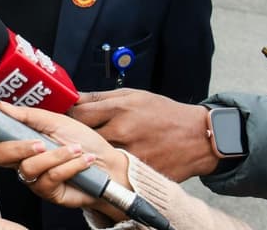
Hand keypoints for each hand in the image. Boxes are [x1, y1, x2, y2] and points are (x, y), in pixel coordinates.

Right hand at [0, 103, 129, 221]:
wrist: (109, 164)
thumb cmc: (84, 142)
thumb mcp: (56, 121)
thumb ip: (27, 116)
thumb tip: (2, 106)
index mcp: (20, 139)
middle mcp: (23, 159)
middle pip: (0, 157)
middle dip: (18, 147)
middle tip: (39, 142)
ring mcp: (33, 177)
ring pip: (28, 167)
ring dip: (54, 156)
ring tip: (73, 150)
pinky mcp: (48, 192)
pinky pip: (48, 179)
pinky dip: (67, 166)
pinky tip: (81, 160)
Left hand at [70, 88, 215, 180]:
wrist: (199, 137)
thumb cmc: (164, 113)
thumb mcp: (132, 95)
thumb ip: (99, 98)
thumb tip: (72, 98)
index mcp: (119, 109)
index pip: (78, 113)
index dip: (68, 115)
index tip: (67, 117)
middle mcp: (122, 132)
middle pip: (82, 136)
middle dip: (76, 135)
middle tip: (75, 134)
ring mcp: (130, 154)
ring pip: (96, 155)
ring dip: (91, 152)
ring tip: (94, 147)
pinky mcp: (138, 171)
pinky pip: (113, 170)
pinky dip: (109, 166)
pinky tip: (111, 161)